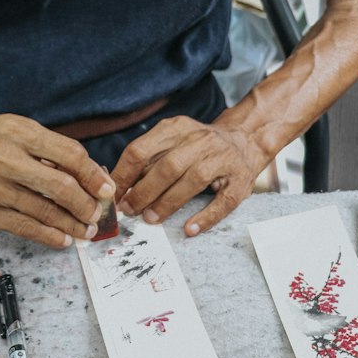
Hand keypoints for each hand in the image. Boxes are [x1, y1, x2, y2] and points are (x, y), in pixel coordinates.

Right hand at [0, 108, 114, 248]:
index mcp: (16, 131)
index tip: (107, 188)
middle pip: (60, 187)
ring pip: (44, 212)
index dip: (93, 174)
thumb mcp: (10, 125)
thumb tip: (84, 172)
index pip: (68, 155)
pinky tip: (63, 238)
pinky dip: (48, 236)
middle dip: (87, 204)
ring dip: (72, 224)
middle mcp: (3, 159)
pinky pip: (23, 228)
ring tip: (87, 229)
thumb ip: (44, 147)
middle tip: (99, 212)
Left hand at [112, 116, 265, 235]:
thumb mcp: (172, 142)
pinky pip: (223, 201)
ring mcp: (223, 158)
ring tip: (151, 219)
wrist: (245, 140)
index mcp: (177, 128)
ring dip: (168, 203)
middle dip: (143, 191)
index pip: (141, 149)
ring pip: (193, 180)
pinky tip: (190, 229)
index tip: (112, 195)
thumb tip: (117, 188)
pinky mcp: (240, 180)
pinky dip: (205, 217)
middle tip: (130, 211)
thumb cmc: (199, 147)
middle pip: (167, 166)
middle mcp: (201, 139)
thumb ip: (147, 161)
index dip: (123, 175)